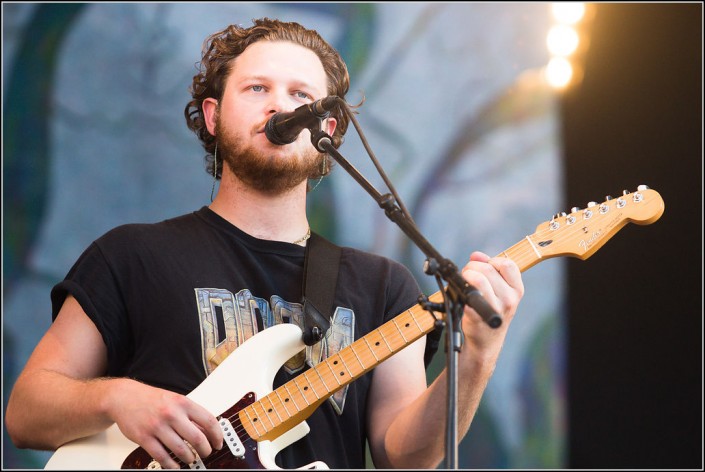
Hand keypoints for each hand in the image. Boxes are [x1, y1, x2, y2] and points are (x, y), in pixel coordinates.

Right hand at [108, 379, 222, 468]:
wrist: (124, 397)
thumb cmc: (152, 399)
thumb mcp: (176, 400)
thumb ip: (190, 414)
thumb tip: (207, 431)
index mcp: (183, 403)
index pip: (208, 421)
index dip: (217, 435)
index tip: (219, 443)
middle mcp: (171, 414)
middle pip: (197, 438)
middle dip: (205, 450)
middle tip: (206, 453)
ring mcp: (157, 426)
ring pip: (181, 450)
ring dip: (189, 458)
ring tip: (191, 458)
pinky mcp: (144, 438)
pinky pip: (162, 456)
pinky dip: (171, 464)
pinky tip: (175, 465)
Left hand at [459, 251, 523, 357]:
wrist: (486, 340)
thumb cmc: (490, 311)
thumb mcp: (498, 290)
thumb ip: (489, 269)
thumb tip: (477, 255)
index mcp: (516, 290)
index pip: (507, 264)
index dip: (491, 261)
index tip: (482, 267)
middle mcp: (509, 299)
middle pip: (487, 269)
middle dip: (472, 267)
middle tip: (466, 275)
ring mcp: (495, 309)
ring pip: (477, 279)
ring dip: (465, 276)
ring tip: (463, 283)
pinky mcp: (478, 316)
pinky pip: (467, 295)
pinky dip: (459, 292)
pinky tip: (461, 297)